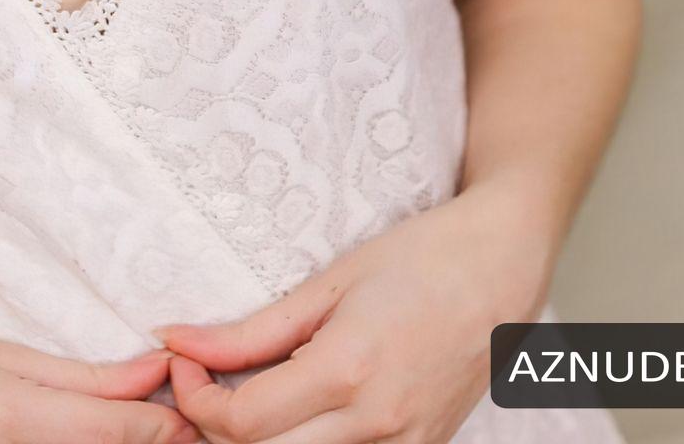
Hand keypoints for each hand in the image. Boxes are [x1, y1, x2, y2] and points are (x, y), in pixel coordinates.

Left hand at [152, 185, 550, 442]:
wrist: (503, 268)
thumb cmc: (420, 258)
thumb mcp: (329, 282)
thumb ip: (252, 328)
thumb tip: (180, 341)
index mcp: (349, 371)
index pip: (244, 423)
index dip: (196, 400)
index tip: (183, 364)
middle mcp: (378, 424)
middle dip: (218, 429)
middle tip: (203, 384)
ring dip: (262, 442)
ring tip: (247, 397)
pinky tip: (297, 412)